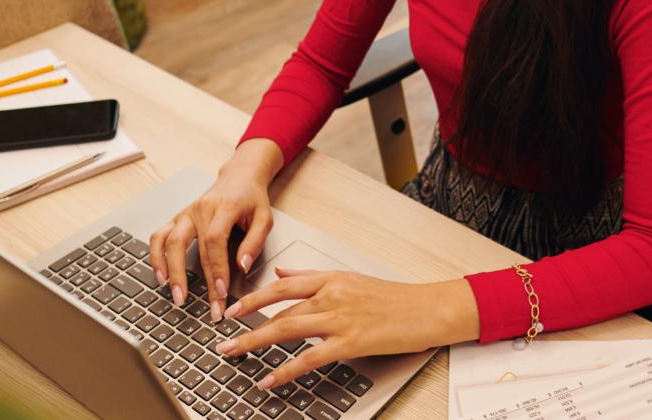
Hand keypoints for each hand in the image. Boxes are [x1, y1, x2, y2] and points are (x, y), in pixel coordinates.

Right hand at [149, 139, 282, 319]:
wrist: (239, 177)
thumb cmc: (252, 199)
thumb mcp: (264, 217)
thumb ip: (255, 242)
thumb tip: (242, 266)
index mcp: (223, 208)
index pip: (214, 241)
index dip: (216, 268)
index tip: (221, 292)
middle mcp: (200, 209)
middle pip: (188, 246)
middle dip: (194, 279)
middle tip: (202, 305)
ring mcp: (186, 213)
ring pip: (168, 241)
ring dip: (169, 270)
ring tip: (176, 295)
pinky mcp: (178, 218)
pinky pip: (159, 236)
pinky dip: (156, 256)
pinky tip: (161, 276)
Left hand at [215, 268, 479, 390]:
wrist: (428, 308)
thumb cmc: (395, 298)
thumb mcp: (351, 279)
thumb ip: (313, 277)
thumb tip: (283, 272)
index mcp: (331, 278)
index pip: (283, 285)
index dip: (254, 297)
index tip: (233, 308)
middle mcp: (331, 294)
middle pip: (278, 308)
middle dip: (246, 323)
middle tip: (223, 337)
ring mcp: (339, 318)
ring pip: (286, 329)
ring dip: (255, 342)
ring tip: (233, 354)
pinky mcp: (350, 341)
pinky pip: (309, 357)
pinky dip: (285, 370)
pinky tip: (269, 379)